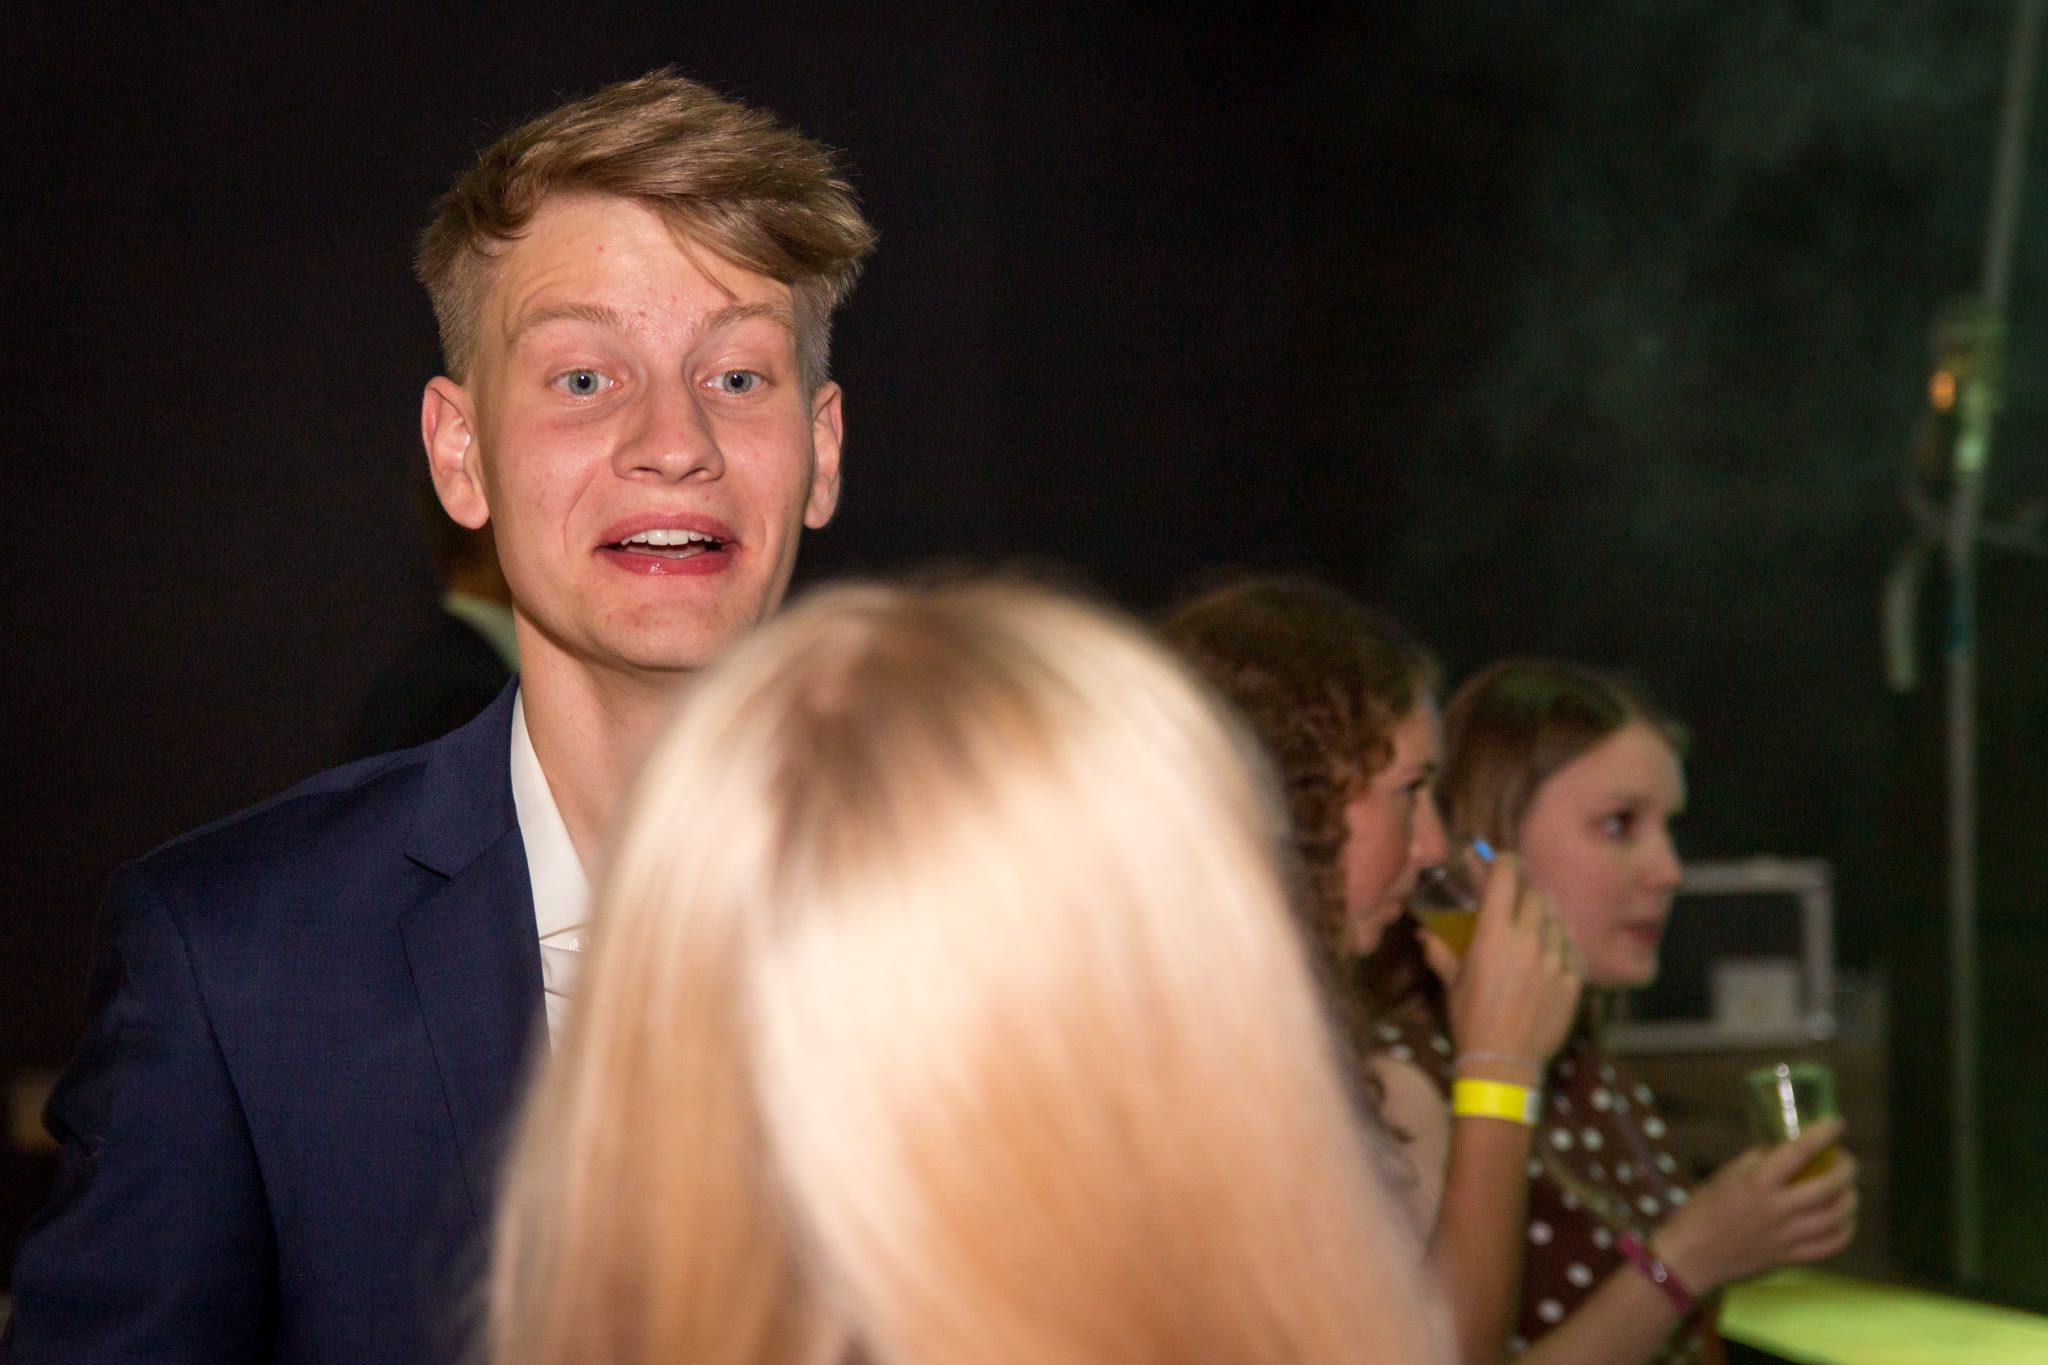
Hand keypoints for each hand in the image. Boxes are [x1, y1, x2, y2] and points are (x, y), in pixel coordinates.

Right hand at [1425, 854, 1580, 1076]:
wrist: (1504, 1062)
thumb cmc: (1471, 1019)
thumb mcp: (1452, 982)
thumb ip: (1440, 951)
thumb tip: (1424, 934)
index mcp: (1495, 934)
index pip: (1507, 878)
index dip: (1504, 862)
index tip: (1502, 860)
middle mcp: (1529, 940)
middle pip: (1537, 894)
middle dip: (1526, 891)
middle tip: (1517, 898)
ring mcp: (1556, 960)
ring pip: (1558, 920)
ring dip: (1546, 918)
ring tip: (1536, 928)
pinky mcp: (1574, 980)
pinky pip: (1573, 949)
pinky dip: (1562, 945)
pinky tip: (1552, 954)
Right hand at [1653, 1116, 1857, 1292]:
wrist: (1692, 1255)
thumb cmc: (1703, 1209)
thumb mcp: (1726, 1175)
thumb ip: (1757, 1162)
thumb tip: (1782, 1149)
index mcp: (1758, 1183)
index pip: (1799, 1152)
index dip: (1823, 1134)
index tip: (1837, 1123)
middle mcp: (1778, 1209)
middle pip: (1829, 1186)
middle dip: (1846, 1168)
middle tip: (1845, 1159)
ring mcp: (1787, 1236)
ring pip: (1837, 1217)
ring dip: (1850, 1198)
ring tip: (1847, 1189)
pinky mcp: (1791, 1257)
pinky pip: (1831, 1246)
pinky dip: (1845, 1231)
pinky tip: (1844, 1221)